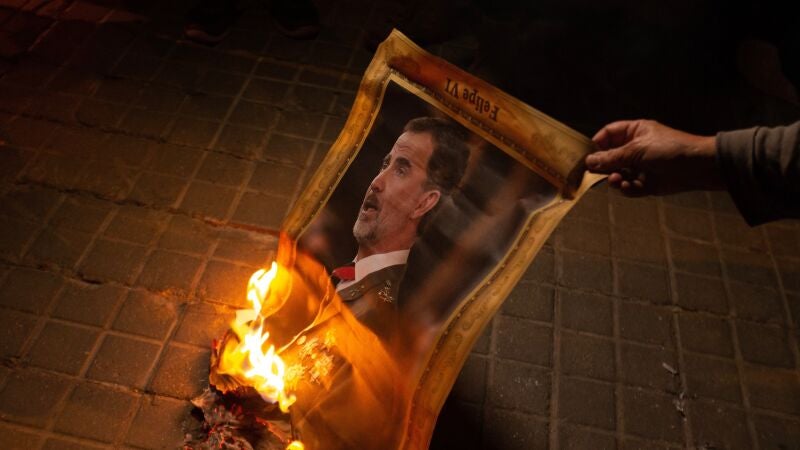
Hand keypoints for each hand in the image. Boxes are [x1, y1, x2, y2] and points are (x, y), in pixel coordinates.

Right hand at [586, 120, 722, 195]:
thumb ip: (611, 157)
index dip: (597, 144)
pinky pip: (629, 187)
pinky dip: (627, 188)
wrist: (698, 167)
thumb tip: (588, 162)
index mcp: (634, 132)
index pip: (608, 135)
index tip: (587, 156)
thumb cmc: (670, 150)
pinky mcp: (646, 183)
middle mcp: (635, 148)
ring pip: (618, 174)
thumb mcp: (636, 150)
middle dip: (604, 166)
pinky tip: (629, 187)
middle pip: (610, 157)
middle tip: (597, 173)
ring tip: (618, 181)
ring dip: (615, 178)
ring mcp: (640, 166)